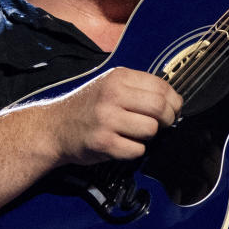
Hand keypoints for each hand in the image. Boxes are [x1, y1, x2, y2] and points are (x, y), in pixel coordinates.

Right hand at [47, 67, 182, 164]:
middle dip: (167, 120)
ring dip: (149, 136)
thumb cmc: (88, 107)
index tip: (172, 110)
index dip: (173, 102)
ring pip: (151, 130)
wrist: (54, 128)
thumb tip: (174, 102)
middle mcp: (112, 95)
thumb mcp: (110, 85)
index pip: (162, 87)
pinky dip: (135, 151)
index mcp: (118, 77)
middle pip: (160, 108)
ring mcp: (107, 119)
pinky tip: (123, 144)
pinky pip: (137, 150)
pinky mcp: (103, 142)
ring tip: (135, 134)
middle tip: (161, 125)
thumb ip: (139, 89)